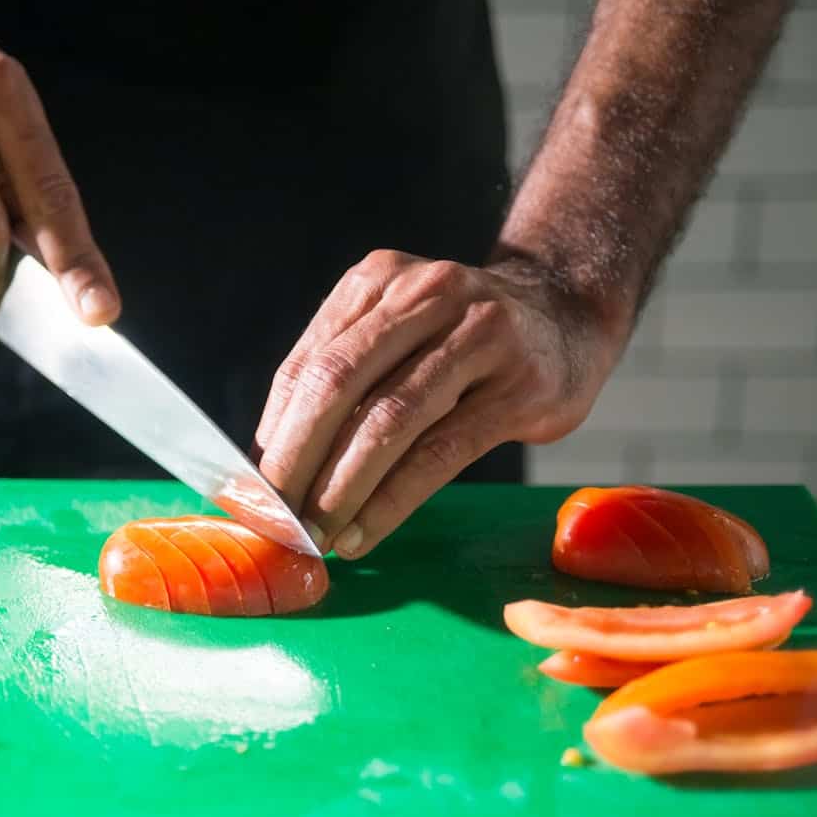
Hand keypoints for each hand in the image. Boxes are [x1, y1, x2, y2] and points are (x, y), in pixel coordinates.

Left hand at [254, 250, 626, 557]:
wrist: (568, 313)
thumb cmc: (463, 338)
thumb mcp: (400, 329)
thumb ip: (343, 375)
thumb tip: (271, 458)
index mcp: (378, 281)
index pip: (307, 364)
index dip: (272, 432)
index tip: (248, 488)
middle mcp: (425, 295)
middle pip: (338, 383)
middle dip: (295, 460)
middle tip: (273, 517)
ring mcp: (477, 336)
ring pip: (389, 420)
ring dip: (340, 488)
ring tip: (315, 536)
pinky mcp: (518, 387)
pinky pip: (440, 453)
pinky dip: (392, 500)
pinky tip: (362, 533)